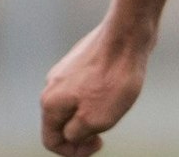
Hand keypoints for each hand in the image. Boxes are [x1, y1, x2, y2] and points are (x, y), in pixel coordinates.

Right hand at [41, 22, 149, 155]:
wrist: (129, 33)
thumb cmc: (114, 78)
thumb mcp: (95, 120)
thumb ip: (77, 135)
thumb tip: (72, 135)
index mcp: (49, 104)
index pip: (52, 140)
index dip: (73, 151)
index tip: (99, 144)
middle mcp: (52, 85)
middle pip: (63, 121)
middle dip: (84, 129)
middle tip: (108, 126)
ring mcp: (67, 69)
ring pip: (77, 102)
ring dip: (94, 110)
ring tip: (118, 103)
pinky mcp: (85, 58)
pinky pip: (88, 85)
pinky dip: (101, 93)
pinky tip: (119, 85)